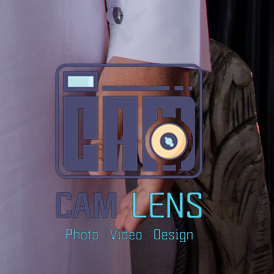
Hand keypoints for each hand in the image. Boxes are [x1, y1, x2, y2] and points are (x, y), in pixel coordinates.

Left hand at [104, 55, 189, 232]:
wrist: (155, 46)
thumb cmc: (131, 75)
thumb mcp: (110, 110)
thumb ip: (106, 143)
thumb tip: (99, 172)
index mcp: (161, 144)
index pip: (152, 187)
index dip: (138, 209)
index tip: (125, 227)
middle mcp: (173, 144)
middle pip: (157, 184)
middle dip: (138, 205)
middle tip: (120, 222)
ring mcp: (173, 135)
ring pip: (158, 171)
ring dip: (140, 190)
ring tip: (122, 205)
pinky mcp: (169, 125)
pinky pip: (158, 157)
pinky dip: (144, 171)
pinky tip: (127, 174)